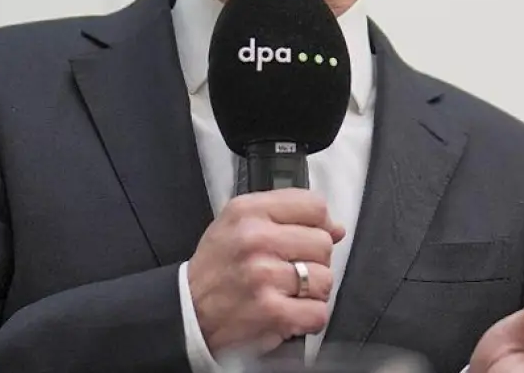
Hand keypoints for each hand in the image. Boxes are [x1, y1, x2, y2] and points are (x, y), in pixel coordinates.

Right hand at [187, 189, 345, 357]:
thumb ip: (287, 216)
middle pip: (323, 243)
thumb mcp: (239, 224)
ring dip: (312, 292)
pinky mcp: (270, 311)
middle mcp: (255, 239)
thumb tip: (336, 228)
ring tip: (287, 292)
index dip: (319, 225)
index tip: (307, 238)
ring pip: (324, 279)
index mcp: (248, 211)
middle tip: (290, 271)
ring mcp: (263, 275)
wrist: (187, 311)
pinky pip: (317, 312)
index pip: (314, 206)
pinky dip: (309, 317)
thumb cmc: (217, 267)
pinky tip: (290, 312)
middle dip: (314, 261)